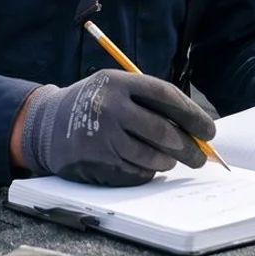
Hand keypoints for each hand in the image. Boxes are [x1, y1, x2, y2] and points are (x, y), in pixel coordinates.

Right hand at [14, 70, 217, 185]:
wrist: (46, 125)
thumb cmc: (93, 105)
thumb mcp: (114, 88)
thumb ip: (149, 103)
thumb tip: (193, 130)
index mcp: (117, 82)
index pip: (166, 96)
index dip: (193, 115)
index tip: (209, 130)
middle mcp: (110, 107)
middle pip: (163, 131)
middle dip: (189, 147)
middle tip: (199, 156)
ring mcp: (102, 137)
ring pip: (153, 157)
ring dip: (168, 162)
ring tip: (171, 161)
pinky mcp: (96, 162)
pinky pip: (136, 173)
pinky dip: (147, 172)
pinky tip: (147, 166)